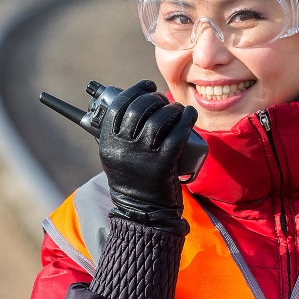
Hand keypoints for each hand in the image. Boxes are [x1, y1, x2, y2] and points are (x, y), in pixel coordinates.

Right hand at [99, 80, 197, 233]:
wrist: (143, 213)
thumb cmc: (133, 181)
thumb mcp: (116, 157)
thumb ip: (121, 135)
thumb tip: (137, 104)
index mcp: (108, 143)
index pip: (118, 105)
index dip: (135, 90)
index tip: (147, 86)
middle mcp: (123, 147)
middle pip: (139, 109)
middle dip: (154, 98)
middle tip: (163, 100)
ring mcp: (143, 156)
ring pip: (159, 120)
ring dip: (172, 109)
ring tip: (177, 110)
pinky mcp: (164, 164)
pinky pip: (177, 135)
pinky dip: (186, 120)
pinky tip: (189, 114)